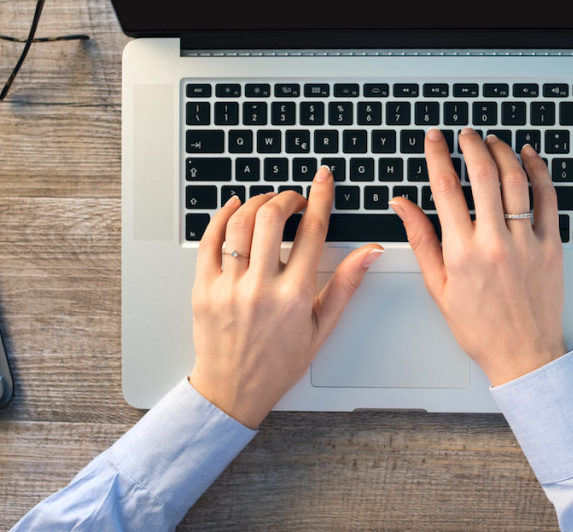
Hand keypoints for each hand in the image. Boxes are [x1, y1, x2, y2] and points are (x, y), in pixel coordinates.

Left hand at [189, 166, 382, 428]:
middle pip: (272, 217)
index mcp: (294, 296)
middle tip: (294, 199)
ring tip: (267, 203)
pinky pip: (209, 240)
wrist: (233, 391)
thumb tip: (369, 252)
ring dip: (257, 202)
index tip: (322, 179)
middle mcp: (261, 288)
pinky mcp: (203, 289)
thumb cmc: (279, 364)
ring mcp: (228, 287)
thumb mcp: (321, 328)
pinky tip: (235, 208)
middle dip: (287, 198)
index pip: (312, 231)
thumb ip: (345, 285)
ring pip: (240, 223)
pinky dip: (222, 216)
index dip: (321, 198)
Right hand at [389, 128, 565, 385]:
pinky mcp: (552, 246)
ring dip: (503, 152)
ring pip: (516, 181)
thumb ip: (421, 240)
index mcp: (462, 253)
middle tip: (465, 133)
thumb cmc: (480, 327)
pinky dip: (539, 172)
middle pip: (482, 175)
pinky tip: (529, 158)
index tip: (433, 139)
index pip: (445, 189)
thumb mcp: (438, 287)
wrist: (523, 354)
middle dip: (471, 145)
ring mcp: (527, 243)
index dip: (437, 156)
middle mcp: (494, 243)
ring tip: (493, 141)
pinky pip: (548, 199)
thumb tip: (402, 205)